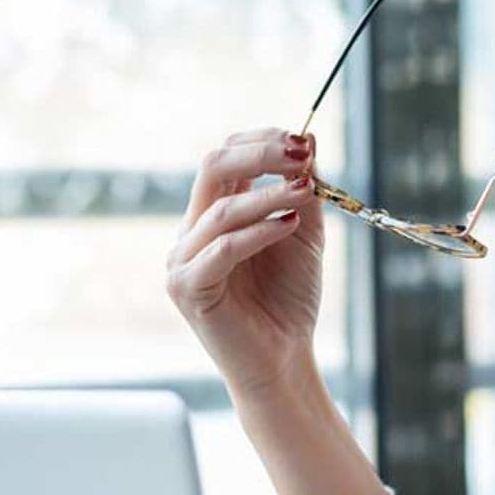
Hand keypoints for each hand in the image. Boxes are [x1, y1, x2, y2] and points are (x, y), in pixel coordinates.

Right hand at [164, 128, 326, 396]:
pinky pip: (222, 249)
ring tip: (307, 191)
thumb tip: (310, 137)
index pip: (226, 156)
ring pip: (221, 208)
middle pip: (213, 167)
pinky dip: (259, 232)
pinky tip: (290, 224)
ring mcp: (184, 259)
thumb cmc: (289, 298)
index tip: (304, 140)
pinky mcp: (188, 288)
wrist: (283, 357)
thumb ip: (303, 189)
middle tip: (302, 153)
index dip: (262, 141)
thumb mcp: (304, 233)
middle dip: (260, 153)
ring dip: (270, 194)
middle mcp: (192, 230)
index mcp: (213, 212)